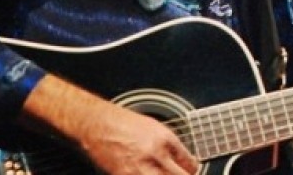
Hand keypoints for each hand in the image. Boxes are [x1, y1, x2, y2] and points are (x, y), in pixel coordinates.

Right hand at [78, 102, 199, 174]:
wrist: (98, 124)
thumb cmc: (123, 122)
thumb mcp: (154, 127)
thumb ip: (170, 144)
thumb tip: (183, 159)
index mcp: (163, 138)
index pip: (186, 159)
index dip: (193, 167)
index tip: (193, 169)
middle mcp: (153, 153)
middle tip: (185, 174)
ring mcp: (138, 167)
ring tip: (169, 173)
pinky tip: (149, 172)